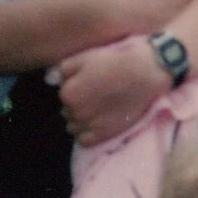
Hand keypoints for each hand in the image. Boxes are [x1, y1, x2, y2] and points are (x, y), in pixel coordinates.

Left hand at [53, 38, 170, 146]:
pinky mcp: (105, 135)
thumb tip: (51, 80)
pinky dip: (88, 133)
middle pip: (68, 111)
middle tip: (95, 95)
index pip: (63, 95)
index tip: (88, 83)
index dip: (74, 88)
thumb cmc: (116, 61)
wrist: (147, 72)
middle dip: (77, 105)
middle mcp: (76, 113)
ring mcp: (91, 126)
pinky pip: (84, 140)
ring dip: (81, 120)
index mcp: (68, 93)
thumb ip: (63, 69)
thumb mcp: (86, 57)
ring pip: (74, 127)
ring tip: (97, 109)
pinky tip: (98, 122)